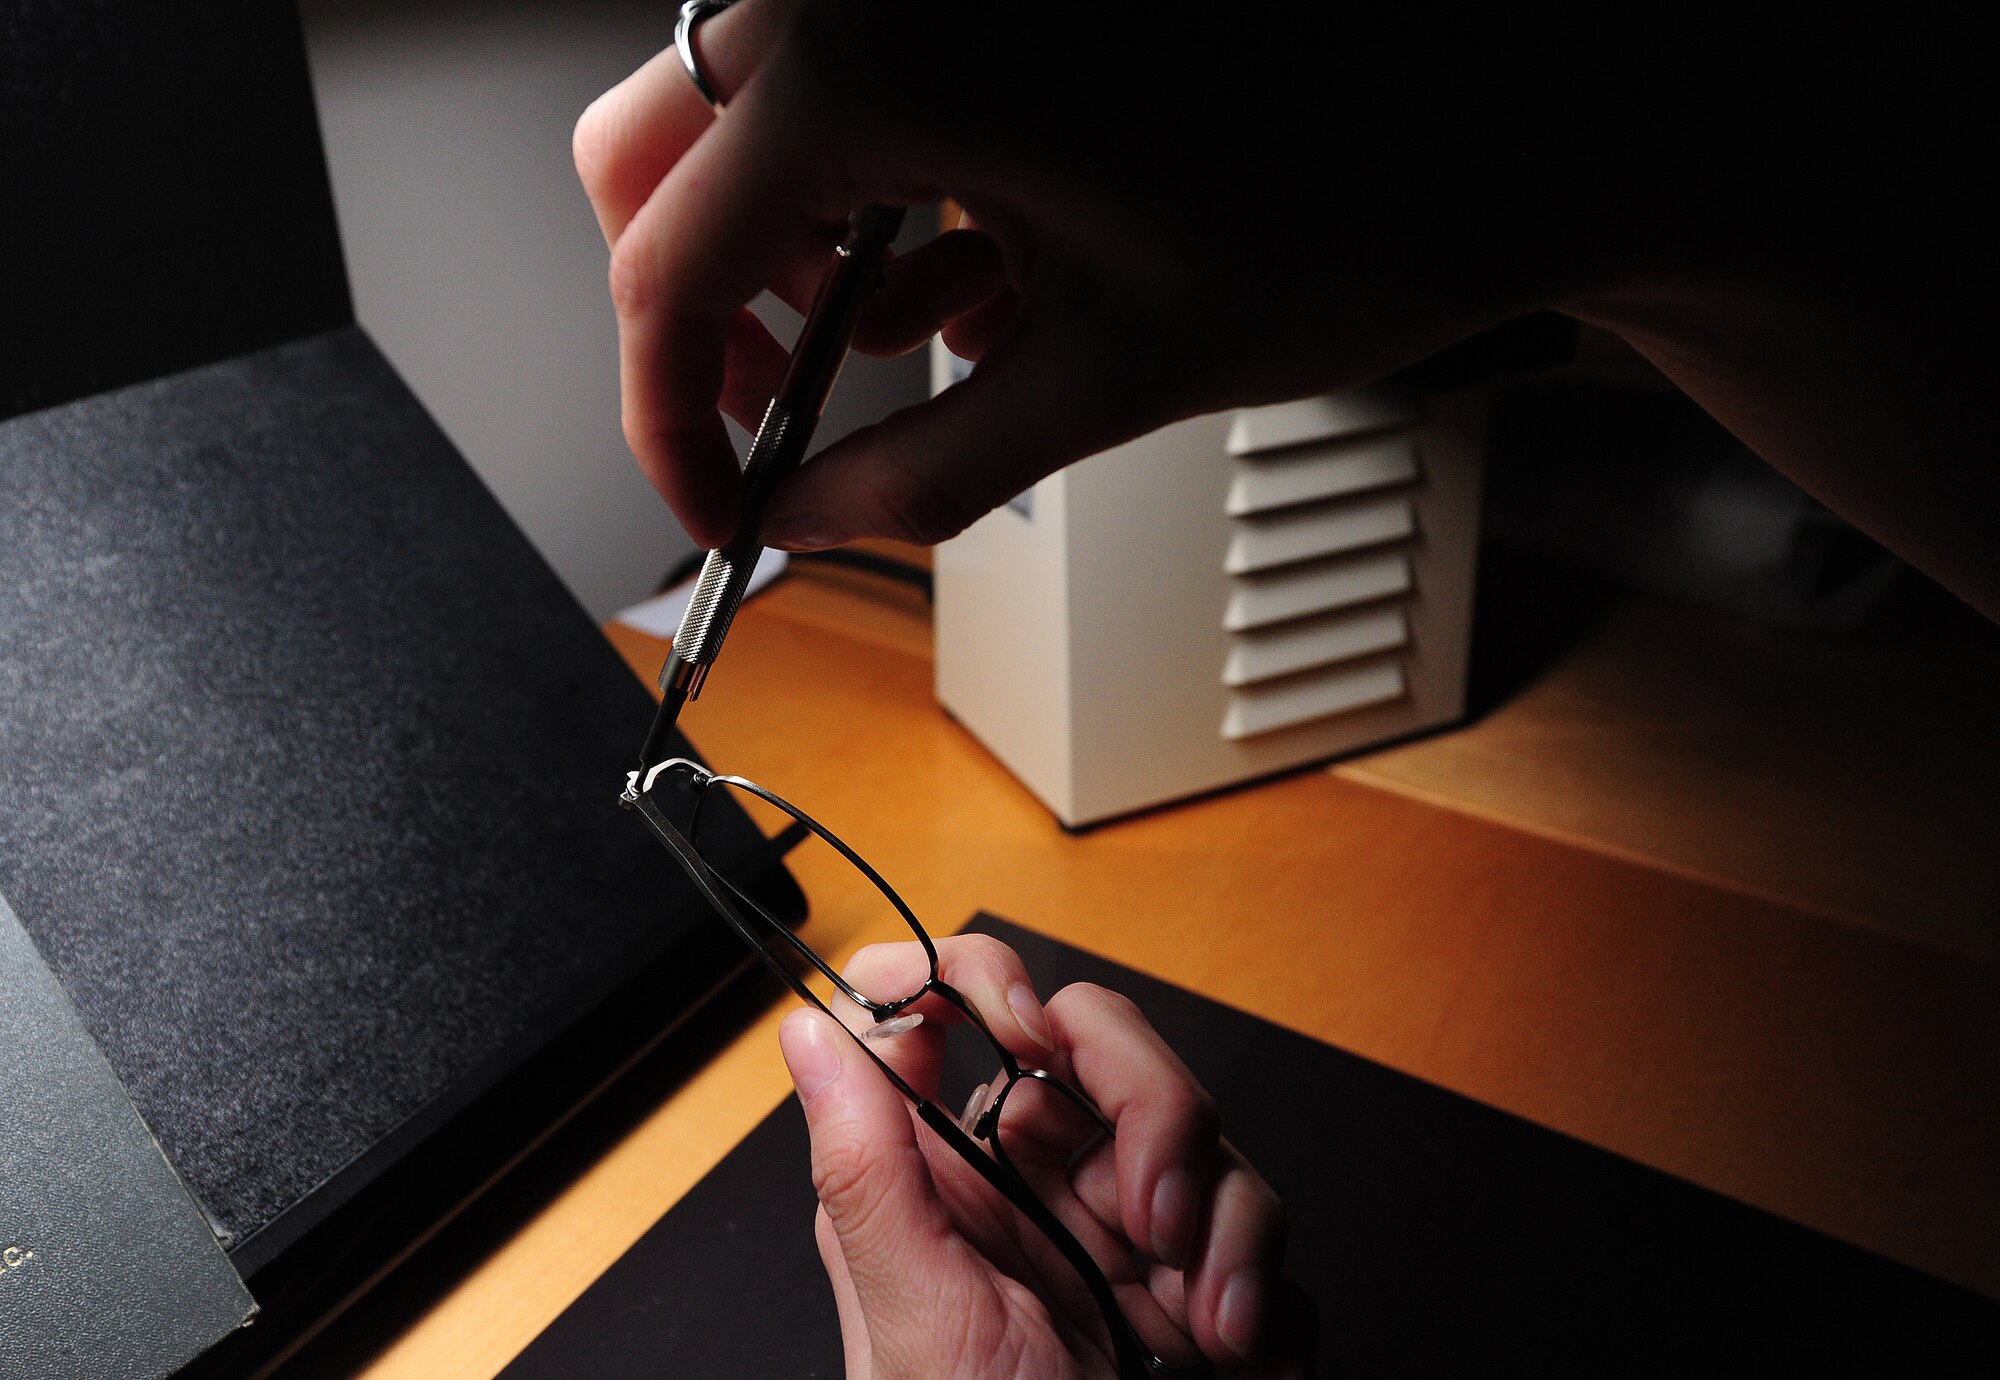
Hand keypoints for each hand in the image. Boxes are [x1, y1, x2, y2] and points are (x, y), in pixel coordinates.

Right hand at [572, 2, 1575, 551]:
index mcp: (877, 59)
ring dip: (796, 259)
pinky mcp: (993, 3)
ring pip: (761, 125)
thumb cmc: (1367, 204)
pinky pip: (865, 93)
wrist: (1537, 112)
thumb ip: (923, 472)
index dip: (668, 420)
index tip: (715, 503)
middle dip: (704, 318)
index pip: (669, 262)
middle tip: (771, 429)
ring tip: (904, 360)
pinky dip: (882, 202)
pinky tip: (968, 286)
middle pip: (668, 158)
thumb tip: (807, 522)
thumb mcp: (1112, 375)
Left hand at [776, 934, 1312, 1378]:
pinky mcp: (1199, 1282)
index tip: (1015, 1022)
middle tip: (1150, 1211)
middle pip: (1105, 1046)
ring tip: (1205, 1323)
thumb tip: (807, 1026)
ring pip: (1202, 1130)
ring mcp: (1123, 1230)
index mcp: (944, 1176)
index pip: (954, 1009)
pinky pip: (1260, 1230)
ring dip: (1225, 1220)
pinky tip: (1238, 1357)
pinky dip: (1266, 1290)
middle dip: (1153, 1112)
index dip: (984, 979)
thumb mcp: (915, 1325)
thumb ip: (866, 1169)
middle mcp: (1033, 1184)